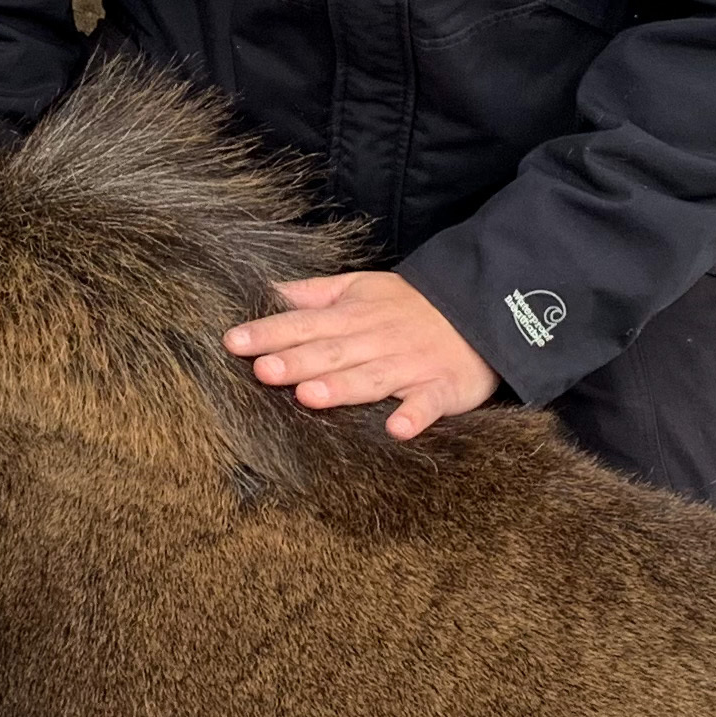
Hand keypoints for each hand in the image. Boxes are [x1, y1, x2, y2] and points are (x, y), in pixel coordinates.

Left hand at [224, 270, 499, 440]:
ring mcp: (410, 366)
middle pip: (332, 352)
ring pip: (372, 378)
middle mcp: (377, 340)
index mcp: (354, 315)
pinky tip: (397, 429)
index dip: (270, 333)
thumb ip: (313, 294)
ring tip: (309, 397)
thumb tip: (266, 291)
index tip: (233, 342)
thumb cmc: (409, 305)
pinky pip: (428, 405)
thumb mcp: (361, 287)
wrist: (482, 311)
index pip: (304, 323)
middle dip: (297, 361)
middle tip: (262, 372)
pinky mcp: (442, 389)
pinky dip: (415, 416)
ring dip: (342, 387)